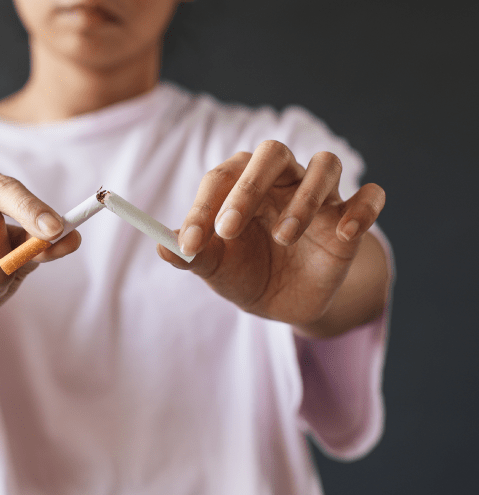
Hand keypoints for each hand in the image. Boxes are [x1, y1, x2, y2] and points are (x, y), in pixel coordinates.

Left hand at [159, 140, 385, 334]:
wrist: (286, 301)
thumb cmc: (245, 273)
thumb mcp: (216, 269)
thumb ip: (192, 256)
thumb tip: (163, 248)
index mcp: (241, 185)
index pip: (221, 178)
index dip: (203, 208)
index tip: (191, 243)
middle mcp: (281, 180)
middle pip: (272, 153)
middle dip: (248, 188)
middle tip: (228, 229)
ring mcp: (320, 196)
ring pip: (324, 165)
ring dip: (304, 199)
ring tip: (283, 238)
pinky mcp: (350, 219)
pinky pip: (370, 197)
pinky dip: (362, 210)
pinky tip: (345, 235)